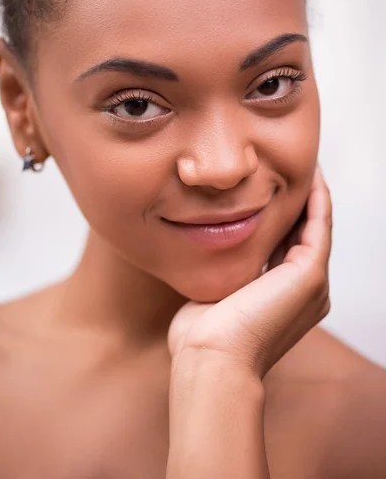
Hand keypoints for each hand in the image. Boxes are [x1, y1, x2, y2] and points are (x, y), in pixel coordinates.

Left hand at [168, 165, 331, 378]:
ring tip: (302, 164)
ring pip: (316, 224)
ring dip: (311, 193)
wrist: (212, 359)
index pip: (288, 245)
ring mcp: (313, 282)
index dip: (282, 216)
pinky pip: (319, 223)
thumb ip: (223, 271)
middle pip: (305, 232)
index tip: (269, 188)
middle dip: (297, 200)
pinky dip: (316, 197)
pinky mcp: (311, 273)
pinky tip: (309, 175)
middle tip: (287, 167)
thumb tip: (208, 248)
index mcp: (286, 298)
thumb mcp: (216, 293)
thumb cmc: (204, 335)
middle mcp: (307, 290)